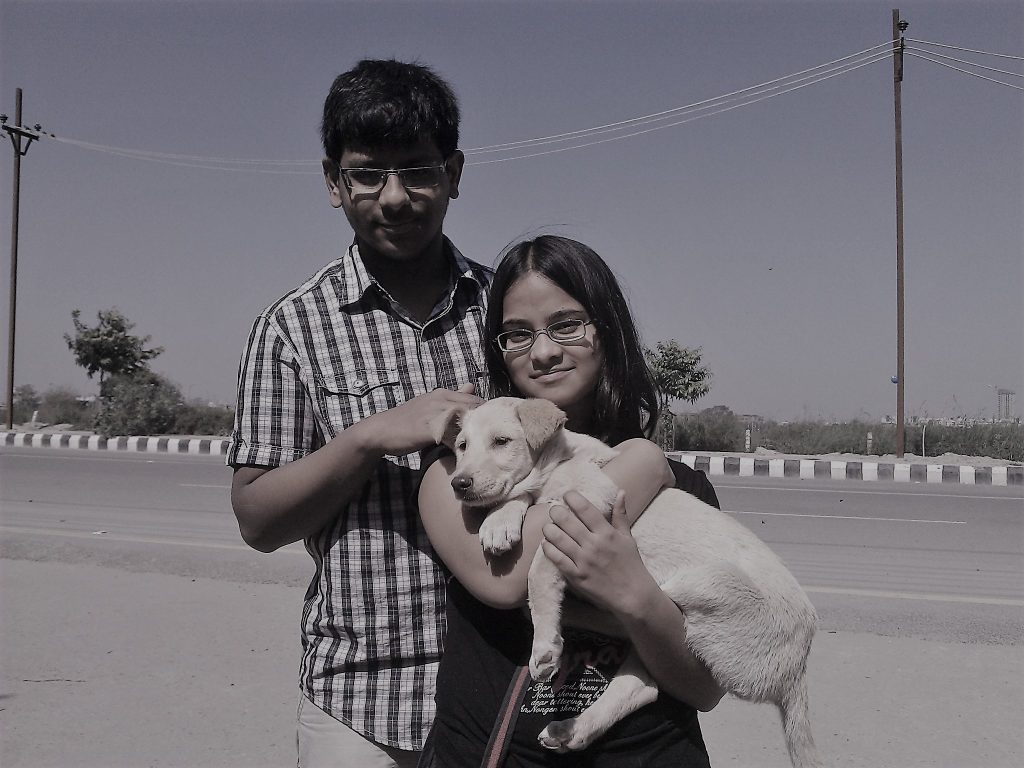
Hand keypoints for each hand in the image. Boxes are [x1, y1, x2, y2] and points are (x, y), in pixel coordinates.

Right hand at [357, 383, 481, 456]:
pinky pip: (451, 436)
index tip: (492, 425)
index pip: (474, 399)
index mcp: (442, 394)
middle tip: (492, 436)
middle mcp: (440, 400)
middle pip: (473, 408)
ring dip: (474, 432)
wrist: (381, 430)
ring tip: (482, 445)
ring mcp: (435, 414)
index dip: (485, 412)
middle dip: (484, 421)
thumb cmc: (407, 420)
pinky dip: (459, 443)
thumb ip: (452, 397)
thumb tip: (471, 385)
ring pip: (464, 421)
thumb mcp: (430, 403)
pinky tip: (464, 453)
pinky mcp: (429, 430)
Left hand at [540, 490, 659, 617]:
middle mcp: (594, 545)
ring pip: (558, 538)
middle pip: (567, 521)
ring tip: (548, 526)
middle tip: (554, 510)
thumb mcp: (628, 538)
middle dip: (556, 511)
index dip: (572, 498)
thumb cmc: (631, 565)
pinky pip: (557, 559)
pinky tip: (546, 543)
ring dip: (549, 529)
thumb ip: (621, 515)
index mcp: (607, 533)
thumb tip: (620, 492)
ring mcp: (584, 561)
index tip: (567, 495)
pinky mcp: (577, 576)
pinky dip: (548, 548)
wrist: (633, 595)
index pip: (585, 509)